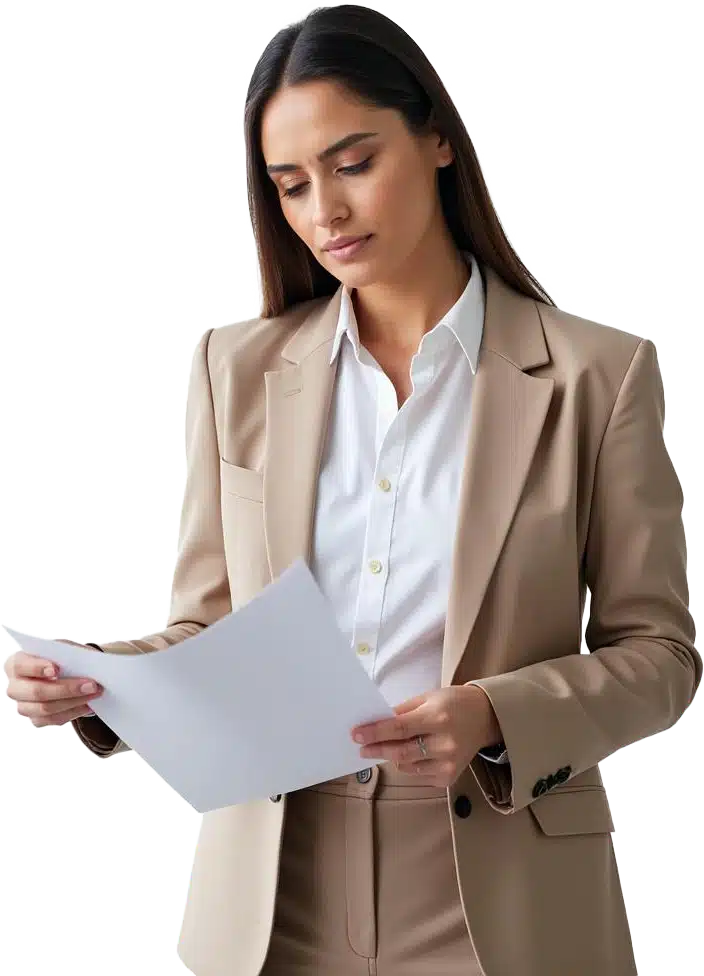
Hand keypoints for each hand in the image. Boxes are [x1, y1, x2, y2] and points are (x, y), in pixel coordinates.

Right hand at [3, 642, 103, 728]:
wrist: (64, 672)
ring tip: (95, 693)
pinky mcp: (35, 720)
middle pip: (36, 692)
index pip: (20, 666)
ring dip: (74, 701)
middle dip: (66, 689)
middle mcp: (15, 687)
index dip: (37, 668)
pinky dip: (74, 712)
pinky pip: (54, 720)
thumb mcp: (63, 649)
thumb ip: (67, 655)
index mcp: (15, 664)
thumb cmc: (61, 657)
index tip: (57, 669)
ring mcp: (23, 706)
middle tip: (92, 684)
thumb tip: (85, 666)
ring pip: (46, 709)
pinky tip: (89, 705)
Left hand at [350, 684, 497, 787]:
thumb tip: (375, 722)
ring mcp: (448, 764)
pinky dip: (408, 765)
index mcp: (437, 718)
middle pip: (400, 752)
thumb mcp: (428, 698)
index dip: (375, 732)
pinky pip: (417, 774)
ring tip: (387, 747)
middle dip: (377, 749)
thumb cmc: (454, 703)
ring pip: (406, 766)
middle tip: (361, 749)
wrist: (486, 718)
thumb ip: (402, 711)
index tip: (356, 734)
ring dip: (392, 757)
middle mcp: (444, 743)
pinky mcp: (448, 778)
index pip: (399, 728)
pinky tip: (413, 753)